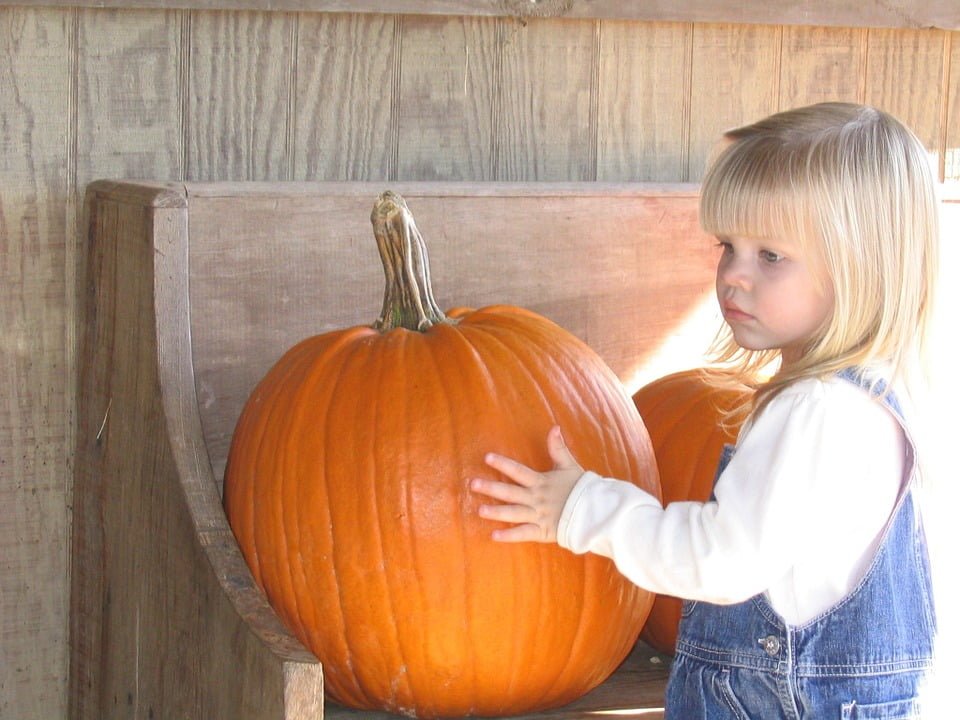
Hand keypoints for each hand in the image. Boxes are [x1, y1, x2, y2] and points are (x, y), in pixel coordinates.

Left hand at [470, 426, 583, 542]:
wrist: (596, 511)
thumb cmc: (581, 488)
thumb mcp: (568, 465)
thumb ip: (558, 448)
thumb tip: (554, 427)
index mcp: (541, 482)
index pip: (518, 471)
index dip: (503, 464)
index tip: (487, 458)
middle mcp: (536, 498)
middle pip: (510, 492)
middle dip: (491, 488)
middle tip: (472, 484)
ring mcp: (539, 515)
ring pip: (514, 514)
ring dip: (497, 512)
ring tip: (480, 510)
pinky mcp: (543, 531)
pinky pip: (524, 533)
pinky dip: (509, 535)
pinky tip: (494, 535)